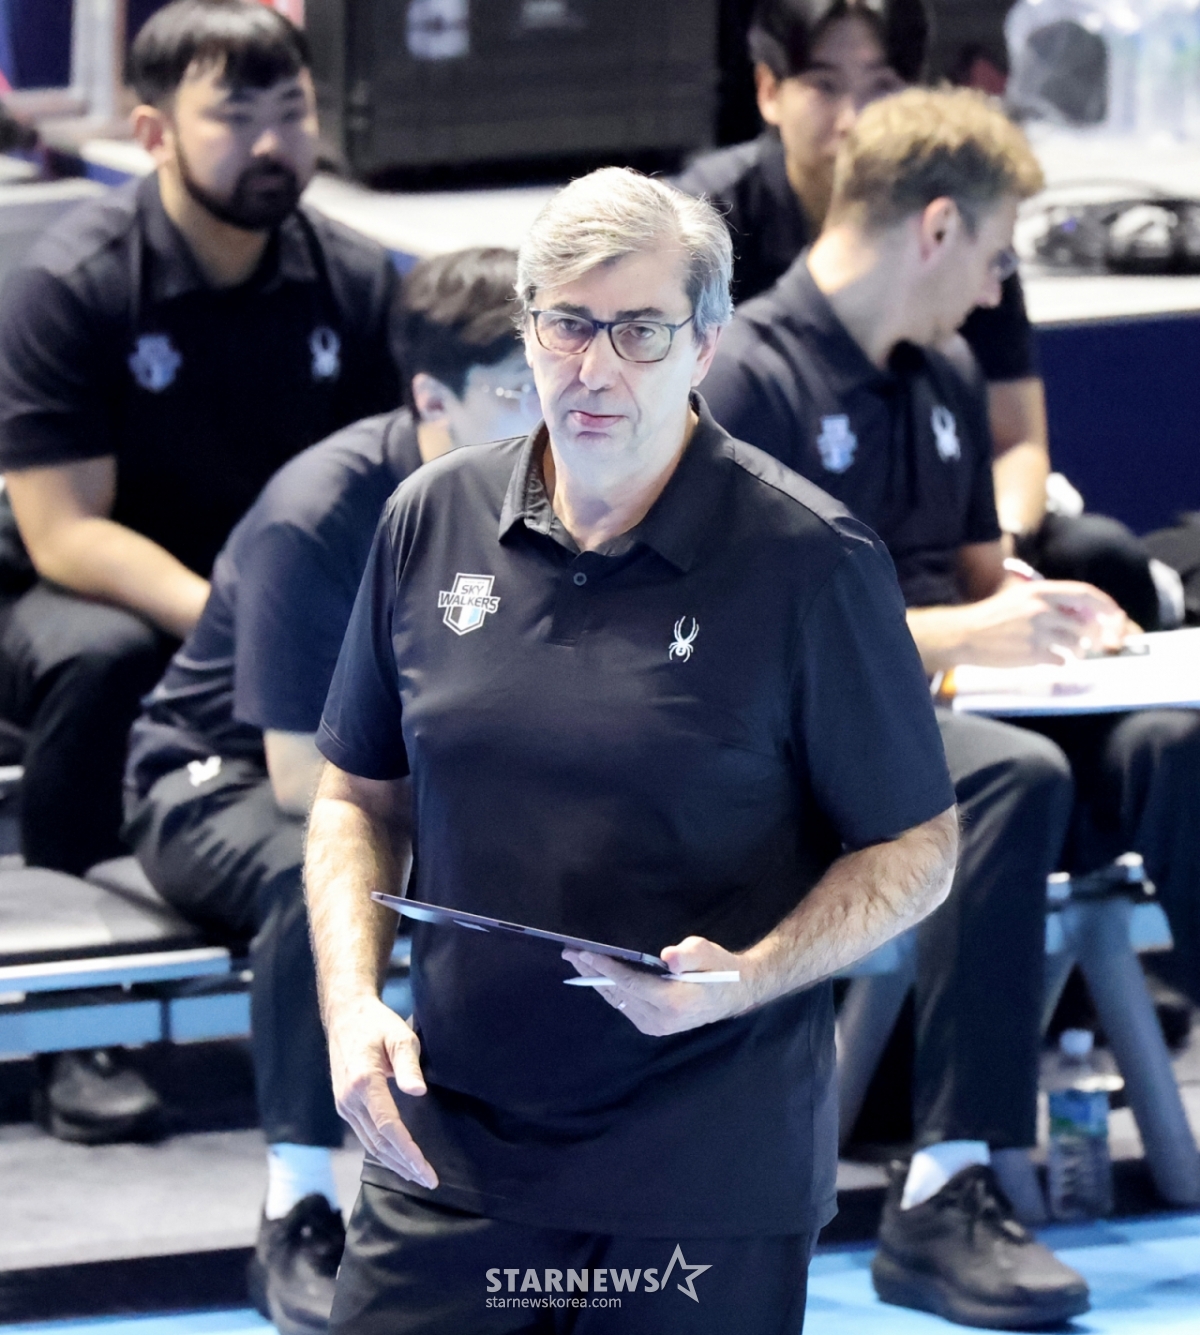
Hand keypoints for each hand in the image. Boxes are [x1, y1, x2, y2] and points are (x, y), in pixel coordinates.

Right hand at [325, 994, 437, 1187]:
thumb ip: (408, 1064)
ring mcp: (344, 1104)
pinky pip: (364, 1134)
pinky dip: (382, 1150)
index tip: (426, 1171)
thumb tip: (419, 1092)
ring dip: (394, 1162)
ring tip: (417, 1176)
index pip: (388, 1127)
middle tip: (430, 1181)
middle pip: (379, 1142)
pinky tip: (397, 1157)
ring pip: (370, 1143)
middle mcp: (350, 1098)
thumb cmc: (377, 1023)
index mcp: (364, 1082)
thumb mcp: (399, 1035)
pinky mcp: (344, 1104)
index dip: (408, 1152)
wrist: (345, 1016)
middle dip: (405, 1165)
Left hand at [562, 937, 747, 1035]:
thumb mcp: (707, 952)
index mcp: (674, 1002)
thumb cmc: (718, 968)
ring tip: (577, 961)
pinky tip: (595, 975)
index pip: (631, 982)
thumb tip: (666, 957)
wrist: (732, 994)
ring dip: (596, 980)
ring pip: (618, 1000)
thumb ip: (687, 954)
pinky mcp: (651, 1026)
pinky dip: (608, 989)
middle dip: (592, 971)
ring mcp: (655, 1026)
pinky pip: (624, 1005)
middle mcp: (661, 1019)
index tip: (585, 952)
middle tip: (571, 952)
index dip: (606, 967)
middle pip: (619, 992)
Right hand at [964, 579, 1129, 665]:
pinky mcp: (1031, 654)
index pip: (1084, 594)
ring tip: (1067, 651)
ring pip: (1076, 644)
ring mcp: (1037, 632)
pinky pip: (1061, 660)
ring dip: (1077, 650)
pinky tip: (1050, 659)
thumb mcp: (1019, 597)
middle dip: (1095, 635)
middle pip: (1085, 623)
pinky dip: (1061, 662)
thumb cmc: (992, 616)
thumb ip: (1049, 601)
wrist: (965, 634)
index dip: (1105, 604)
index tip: (1116, 614)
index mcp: (1039, 591)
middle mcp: (1041, 609)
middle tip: (1095, 641)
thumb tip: (1083, 613)